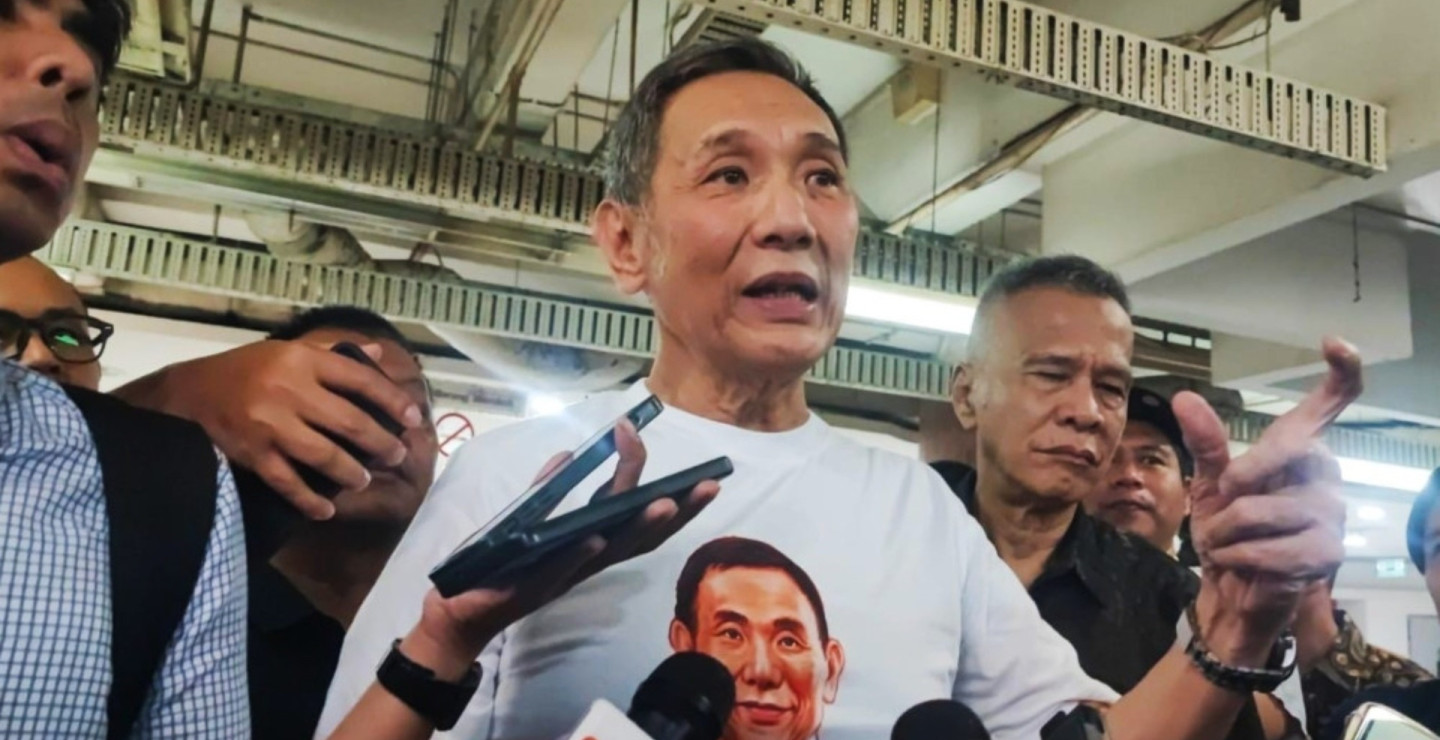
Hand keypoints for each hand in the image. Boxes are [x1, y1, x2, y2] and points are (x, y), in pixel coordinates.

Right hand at [136, 340, 423, 519]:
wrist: (186, 394)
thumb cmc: (243, 370)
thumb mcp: (286, 350)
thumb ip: (334, 354)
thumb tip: (380, 355)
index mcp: (301, 360)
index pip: (359, 379)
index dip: (391, 399)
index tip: (413, 417)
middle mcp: (290, 390)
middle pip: (349, 421)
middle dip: (380, 442)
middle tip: (397, 454)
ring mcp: (271, 424)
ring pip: (325, 455)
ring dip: (352, 472)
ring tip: (365, 479)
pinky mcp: (253, 454)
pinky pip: (289, 483)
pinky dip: (310, 500)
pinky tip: (326, 509)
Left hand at [404, 420, 719, 676]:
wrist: (459, 608)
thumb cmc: (497, 564)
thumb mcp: (524, 517)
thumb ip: (546, 489)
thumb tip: (567, 455)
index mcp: (591, 540)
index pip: (635, 511)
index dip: (655, 482)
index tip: (651, 438)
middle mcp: (589, 559)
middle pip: (644, 535)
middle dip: (678, 510)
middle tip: (706, 483)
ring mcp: (566, 574)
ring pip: (614, 552)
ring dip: (640, 527)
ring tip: (666, 502)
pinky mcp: (534, 588)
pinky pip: (561, 570)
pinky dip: (580, 554)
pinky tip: (596, 536)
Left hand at [1180, 337, 1359, 662]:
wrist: (1235, 587)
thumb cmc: (1230, 529)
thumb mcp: (1209, 483)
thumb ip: (1205, 442)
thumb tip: (1183, 397)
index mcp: (1300, 450)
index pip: (1328, 404)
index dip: (1340, 372)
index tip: (1335, 342)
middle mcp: (1326, 474)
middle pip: (1279, 451)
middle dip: (1234, 481)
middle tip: (1223, 501)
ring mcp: (1332, 513)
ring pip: (1258, 508)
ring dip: (1224, 530)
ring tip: (1228, 542)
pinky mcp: (1327, 552)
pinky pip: (1266, 547)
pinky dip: (1237, 556)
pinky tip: (1242, 562)